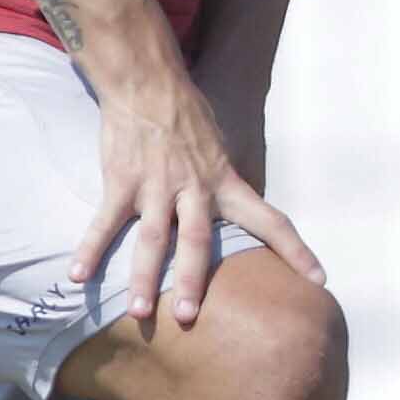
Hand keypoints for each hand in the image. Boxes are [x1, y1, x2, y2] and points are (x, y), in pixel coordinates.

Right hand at [77, 50, 322, 323]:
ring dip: (141, 276)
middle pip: (196, 240)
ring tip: (137, 312)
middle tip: (189, 316)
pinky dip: (90, 249)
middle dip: (192, 279)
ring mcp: (155, 187)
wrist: (147, 83)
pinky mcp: (121, 181)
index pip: (270, 219)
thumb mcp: (220, 152)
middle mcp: (193, 189)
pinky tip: (79, 276)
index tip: (320, 279)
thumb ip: (225, 187)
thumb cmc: (187, 120)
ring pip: (150, 238)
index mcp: (225, 183)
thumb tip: (241, 217)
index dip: (296, 250)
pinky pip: (104, 222)